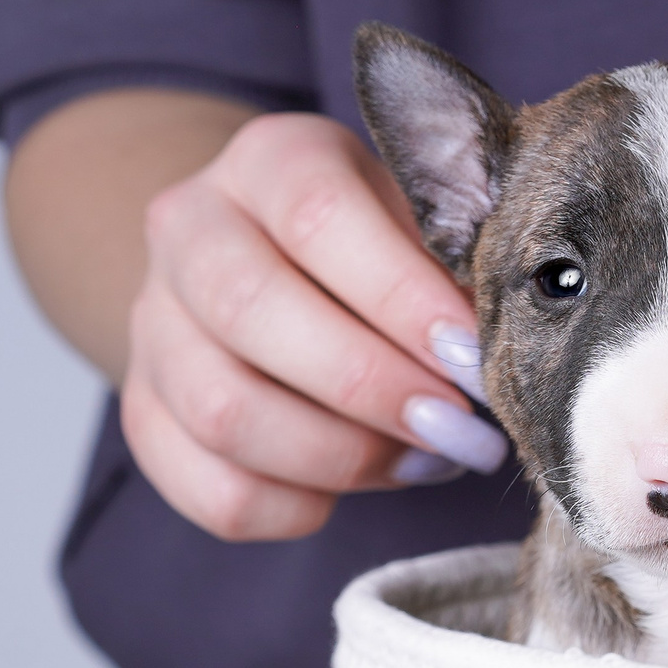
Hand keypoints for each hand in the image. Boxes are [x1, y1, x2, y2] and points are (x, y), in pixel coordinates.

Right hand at [120, 113, 506, 540]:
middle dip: (372, 388)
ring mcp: (154, 323)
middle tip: (463, 431)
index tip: (475, 357)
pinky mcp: (145, 411)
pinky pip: (210, 487)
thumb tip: (522, 329)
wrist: (269, 262)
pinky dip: (296, 506)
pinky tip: (360, 485)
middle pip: (250, 311)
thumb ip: (460, 254)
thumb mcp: (422, 218)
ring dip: (341, 456)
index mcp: (267, 160)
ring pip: (223, 410)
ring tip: (425, 460)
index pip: (316, 217)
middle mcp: (189, 228)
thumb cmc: (382, 246)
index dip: (400, 297)